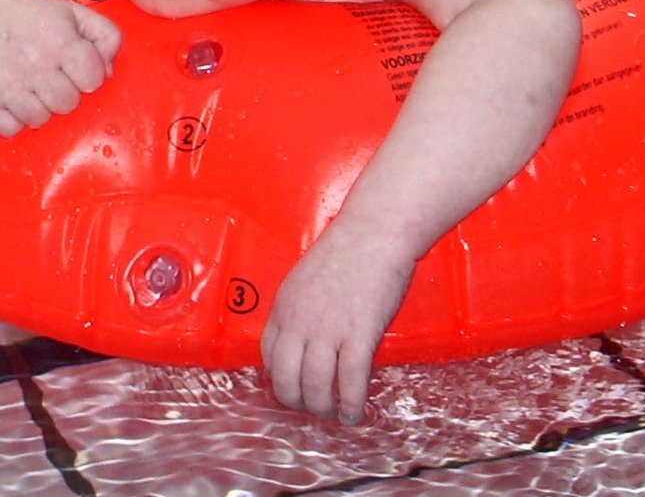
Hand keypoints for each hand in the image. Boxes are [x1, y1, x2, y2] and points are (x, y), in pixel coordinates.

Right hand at [0, 0, 120, 136]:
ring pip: (39, 119)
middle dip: (65, 94)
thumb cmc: (33, 19)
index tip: (76, 69)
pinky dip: (14, 120)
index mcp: (59, 41)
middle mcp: (33, 64)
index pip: (92, 79)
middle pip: (67, 104)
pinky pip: (10, 130)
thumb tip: (109, 72)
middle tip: (51, 79)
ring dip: (40, 108)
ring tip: (32, 88)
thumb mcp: (75, 14)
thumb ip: (106, 36)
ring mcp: (6, 85)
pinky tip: (14, 99)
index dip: (89, 76)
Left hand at [261, 222, 414, 424]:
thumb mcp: (306, 277)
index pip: (269, 357)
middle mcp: (300, 322)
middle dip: (299, 402)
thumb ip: (301, 307)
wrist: (375, 231)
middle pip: (286, 380)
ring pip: (316, 387)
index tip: (295, 387)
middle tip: (316, 406)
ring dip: (325, 408)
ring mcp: (328, 330)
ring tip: (336, 413)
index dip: (281, 379)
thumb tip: (307, 335)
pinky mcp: (359, 334)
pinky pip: (350, 381)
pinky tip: (355, 412)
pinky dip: (351, 403)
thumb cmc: (348, 248)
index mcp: (285, 307)